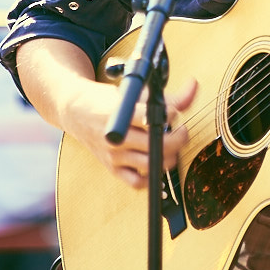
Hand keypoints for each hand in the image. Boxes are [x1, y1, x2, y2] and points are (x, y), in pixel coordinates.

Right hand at [66, 76, 199, 187]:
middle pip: (155, 144)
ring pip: (150, 164)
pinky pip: (136, 183)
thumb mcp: (136, 92)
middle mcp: (116, 136)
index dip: (169, 115)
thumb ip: (168, 95)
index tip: (173, 113)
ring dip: (170, 157)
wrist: (75, 110)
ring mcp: (114, 155)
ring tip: (171, 146)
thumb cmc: (108, 100)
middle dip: (177, 138)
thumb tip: (194, 85)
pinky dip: (152, 181)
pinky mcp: (112, 168)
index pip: (150, 117)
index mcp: (121, 113)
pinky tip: (160, 169)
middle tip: (181, 131)